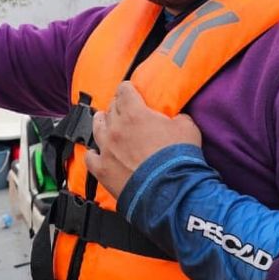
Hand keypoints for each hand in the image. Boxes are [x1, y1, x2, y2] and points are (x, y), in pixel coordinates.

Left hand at [85, 81, 201, 197]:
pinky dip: (93, 153)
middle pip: (111, 108)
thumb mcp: (187, 128)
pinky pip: (90, 157)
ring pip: (97, 127)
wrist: (168, 190)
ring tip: (102, 120)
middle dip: (117, 105)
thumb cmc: (178, 159)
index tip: (129, 89)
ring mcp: (106, 149)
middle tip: (123, 108)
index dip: (127, 89)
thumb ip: (178, 118)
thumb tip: (175, 118)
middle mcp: (116, 128)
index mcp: (135, 114)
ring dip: (101, 121)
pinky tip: (95, 153)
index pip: (124, 91)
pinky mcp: (102, 170)